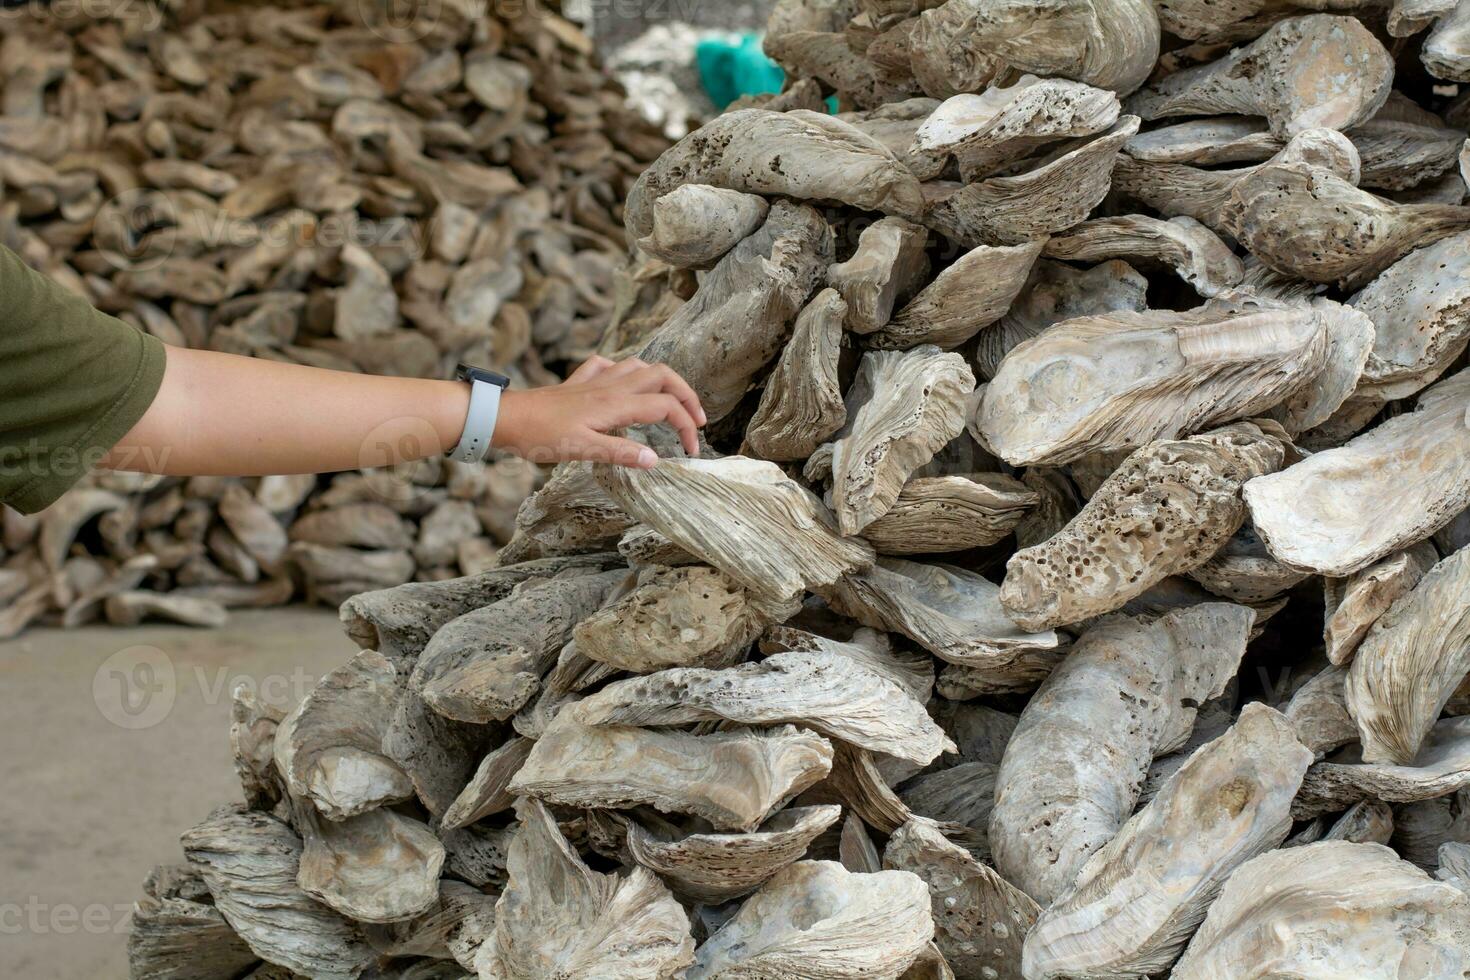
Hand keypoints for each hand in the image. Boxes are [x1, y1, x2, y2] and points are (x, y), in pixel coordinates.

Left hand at [492, 356, 706, 467]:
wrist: (505, 417)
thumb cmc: (540, 436)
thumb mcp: (583, 451)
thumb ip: (621, 453)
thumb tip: (655, 460)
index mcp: (616, 404)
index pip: (666, 408)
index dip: (686, 426)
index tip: (691, 451)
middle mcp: (611, 386)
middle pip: (662, 376)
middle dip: (686, 394)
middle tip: (696, 419)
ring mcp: (595, 380)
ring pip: (640, 366)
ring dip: (662, 381)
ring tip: (670, 402)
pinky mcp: (579, 382)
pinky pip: (609, 366)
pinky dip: (625, 372)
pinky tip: (623, 385)